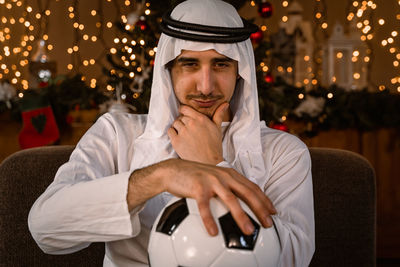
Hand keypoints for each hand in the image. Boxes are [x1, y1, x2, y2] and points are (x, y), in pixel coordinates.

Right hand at [160, 159, 276, 235]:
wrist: (172, 171)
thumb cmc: (194, 178)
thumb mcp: (214, 178)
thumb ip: (227, 187)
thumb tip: (239, 204)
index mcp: (230, 174)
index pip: (252, 187)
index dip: (265, 199)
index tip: (273, 212)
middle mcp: (224, 176)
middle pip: (247, 193)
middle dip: (260, 209)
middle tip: (268, 224)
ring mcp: (211, 181)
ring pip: (231, 200)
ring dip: (241, 217)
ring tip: (248, 231)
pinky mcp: (198, 187)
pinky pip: (205, 207)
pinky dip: (210, 220)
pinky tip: (213, 232)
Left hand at [167, 103, 228, 164]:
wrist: (209, 162)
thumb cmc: (214, 145)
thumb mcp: (217, 128)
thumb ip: (218, 114)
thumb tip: (225, 104)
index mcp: (200, 119)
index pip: (185, 109)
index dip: (184, 111)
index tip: (185, 115)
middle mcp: (191, 124)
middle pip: (180, 117)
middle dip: (183, 121)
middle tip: (188, 129)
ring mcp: (183, 132)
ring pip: (175, 123)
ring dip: (178, 127)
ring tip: (184, 134)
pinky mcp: (176, 141)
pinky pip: (170, 131)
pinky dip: (173, 133)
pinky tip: (179, 138)